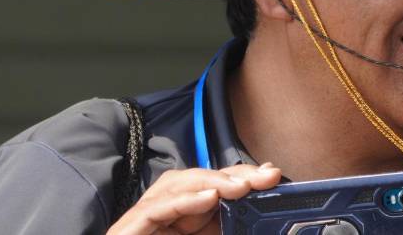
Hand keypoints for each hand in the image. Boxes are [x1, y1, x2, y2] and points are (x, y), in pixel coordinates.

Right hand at [107, 162, 280, 234]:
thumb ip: (230, 229)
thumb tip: (261, 221)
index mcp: (184, 216)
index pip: (215, 187)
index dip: (242, 178)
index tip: (271, 174)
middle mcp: (164, 209)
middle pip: (199, 180)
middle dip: (233, 176)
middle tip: (266, 176)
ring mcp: (145, 216)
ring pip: (178, 184)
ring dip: (213, 182)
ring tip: (243, 186)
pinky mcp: (130, 227)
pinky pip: (158, 207)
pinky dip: (185, 200)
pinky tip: (209, 198)